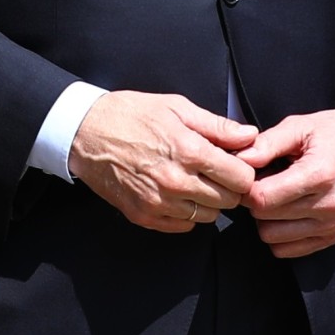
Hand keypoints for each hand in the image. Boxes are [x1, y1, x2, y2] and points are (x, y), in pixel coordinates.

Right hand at [69, 90, 256, 233]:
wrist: (84, 133)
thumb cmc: (130, 114)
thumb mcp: (176, 108)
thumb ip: (217, 126)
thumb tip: (250, 136)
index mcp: (189, 151)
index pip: (241, 178)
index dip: (242, 170)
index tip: (234, 164)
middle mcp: (176, 181)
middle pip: (228, 201)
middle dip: (228, 187)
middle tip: (216, 173)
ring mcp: (159, 202)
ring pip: (208, 216)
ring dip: (208, 202)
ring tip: (194, 181)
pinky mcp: (144, 216)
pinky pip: (184, 226)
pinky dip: (186, 213)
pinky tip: (176, 194)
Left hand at [240, 111, 334, 257]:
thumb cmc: (333, 136)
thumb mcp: (299, 127)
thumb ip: (267, 143)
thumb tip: (240, 159)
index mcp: (320, 174)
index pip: (263, 198)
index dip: (246, 187)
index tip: (249, 177)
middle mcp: (329, 204)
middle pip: (265, 218)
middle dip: (255, 201)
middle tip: (262, 184)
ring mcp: (332, 224)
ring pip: (273, 238)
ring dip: (266, 219)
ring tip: (276, 197)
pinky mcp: (332, 236)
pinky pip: (287, 250)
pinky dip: (279, 234)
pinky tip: (285, 212)